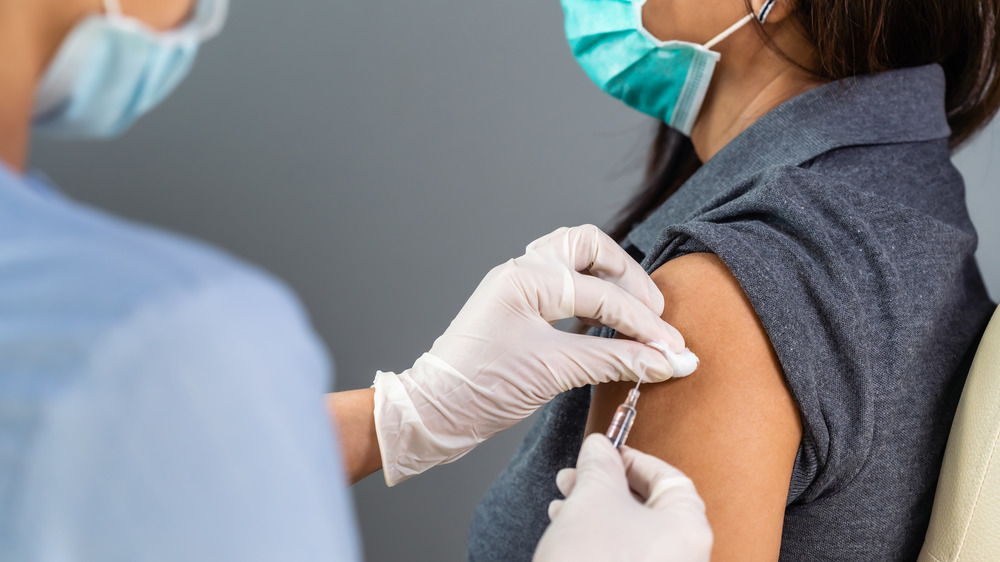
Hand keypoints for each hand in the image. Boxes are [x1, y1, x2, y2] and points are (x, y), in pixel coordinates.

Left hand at [373, 225, 698, 484]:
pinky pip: (565, 285)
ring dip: (611, 282)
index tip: (674, 350)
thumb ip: (615, 361)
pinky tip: (608, 325)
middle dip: (628, 278)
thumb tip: (665, 361)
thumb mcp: (554, 371)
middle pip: (590, 247)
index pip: (603, 294)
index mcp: (526, 278)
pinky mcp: (519, 307)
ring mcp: (519, 286)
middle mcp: (522, 271)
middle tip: (654, 316)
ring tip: (637, 316)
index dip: (644, 324)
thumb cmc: (480, 387)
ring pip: (576, 259)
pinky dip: (593, 298)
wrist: (435, 411)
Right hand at [534, 434, 712, 561]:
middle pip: (650, 506)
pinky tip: (568, 532)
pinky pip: (625, 556)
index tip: (604, 452)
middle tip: (575, 475)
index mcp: (689, 530)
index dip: (633, 459)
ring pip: (633, 534)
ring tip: (562, 503)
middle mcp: (684, 556)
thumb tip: (599, 446)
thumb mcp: (592, 499)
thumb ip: (600, 465)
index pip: (670, 478)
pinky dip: (599, 539)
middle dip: (606, 486)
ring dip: (596, 511)